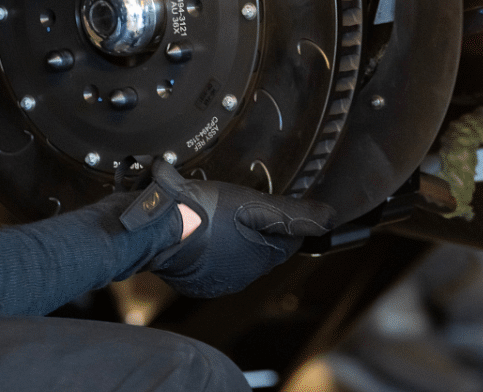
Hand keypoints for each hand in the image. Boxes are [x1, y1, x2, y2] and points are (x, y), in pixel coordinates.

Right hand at [126, 159, 333, 297]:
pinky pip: (205, 258)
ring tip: (211, 210)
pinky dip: (203, 242)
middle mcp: (237, 278)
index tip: (263, 201)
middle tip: (234, 202)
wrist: (152, 224)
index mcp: (258, 262)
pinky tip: (194, 224)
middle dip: (251, 226)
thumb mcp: (256, 204)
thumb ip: (295, 215)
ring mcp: (210, 281)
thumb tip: (330, 219)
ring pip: (231, 252)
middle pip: (258, 247)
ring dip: (227, 233)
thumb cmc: (204, 212)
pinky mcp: (187, 278)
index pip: (285, 241)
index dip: (278, 218)